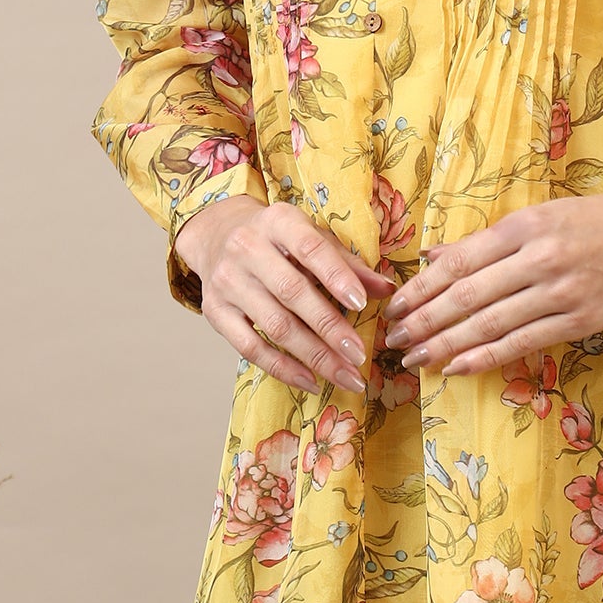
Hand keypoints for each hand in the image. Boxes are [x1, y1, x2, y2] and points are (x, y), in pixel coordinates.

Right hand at [174, 194, 396, 393]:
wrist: (217, 236)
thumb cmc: (277, 240)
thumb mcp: (311, 237)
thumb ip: (347, 263)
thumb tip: (386, 289)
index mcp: (278, 221)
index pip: (310, 249)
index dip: (337, 276)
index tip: (362, 304)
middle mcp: (247, 247)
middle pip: (292, 292)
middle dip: (330, 327)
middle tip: (360, 354)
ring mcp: (227, 281)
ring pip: (275, 325)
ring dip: (314, 355)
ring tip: (346, 375)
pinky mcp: (215, 312)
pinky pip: (250, 347)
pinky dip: (283, 368)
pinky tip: (311, 381)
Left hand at [380, 180, 602, 376]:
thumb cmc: (602, 219)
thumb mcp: (544, 214)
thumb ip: (490, 239)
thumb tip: (435, 255)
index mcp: (525, 225)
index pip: (458, 261)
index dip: (421, 288)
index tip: (394, 306)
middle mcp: (539, 257)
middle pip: (466, 296)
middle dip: (424, 320)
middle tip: (392, 340)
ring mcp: (561, 291)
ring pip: (490, 323)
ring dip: (445, 344)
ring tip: (415, 358)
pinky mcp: (581, 319)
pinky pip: (523, 342)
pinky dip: (486, 358)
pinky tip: (457, 368)